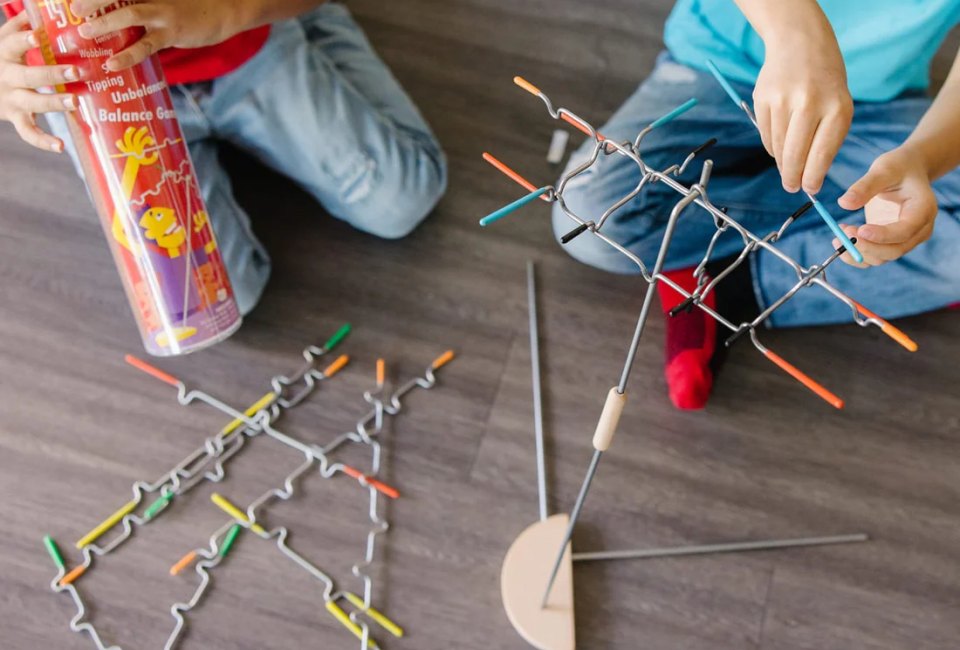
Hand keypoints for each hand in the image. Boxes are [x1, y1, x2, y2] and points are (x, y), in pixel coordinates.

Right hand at [0, 13, 77, 151]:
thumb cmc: (3, 60)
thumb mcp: (3, 41)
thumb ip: (18, 26)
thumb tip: (37, 10)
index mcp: (4, 54)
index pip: (10, 43)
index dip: (22, 40)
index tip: (36, 35)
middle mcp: (7, 77)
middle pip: (28, 75)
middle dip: (51, 73)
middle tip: (76, 71)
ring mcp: (11, 99)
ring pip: (33, 103)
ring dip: (54, 103)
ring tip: (75, 101)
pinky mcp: (15, 118)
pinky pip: (28, 132)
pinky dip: (43, 141)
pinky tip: (61, 147)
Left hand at [69, 0, 240, 71]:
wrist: (225, 9)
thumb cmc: (192, 5)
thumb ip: (145, 6)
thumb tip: (120, 21)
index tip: (75, 4)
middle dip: (92, 1)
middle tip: (73, 12)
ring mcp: (163, 12)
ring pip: (128, 15)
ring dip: (103, 24)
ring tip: (84, 34)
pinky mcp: (173, 32)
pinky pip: (145, 45)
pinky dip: (127, 55)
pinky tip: (112, 64)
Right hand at [753, 12, 852, 194]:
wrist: (801, 44)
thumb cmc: (825, 83)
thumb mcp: (839, 106)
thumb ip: (827, 139)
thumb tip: (809, 176)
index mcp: (836, 108)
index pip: (821, 153)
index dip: (813, 177)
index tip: (809, 190)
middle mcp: (810, 104)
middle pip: (795, 154)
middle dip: (792, 176)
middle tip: (791, 187)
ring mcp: (783, 100)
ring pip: (778, 147)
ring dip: (781, 162)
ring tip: (786, 167)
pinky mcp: (764, 99)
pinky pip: (766, 134)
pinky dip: (772, 145)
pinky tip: (779, 144)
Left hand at [836, 146, 937, 266]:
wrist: (908, 171)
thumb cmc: (899, 167)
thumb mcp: (884, 169)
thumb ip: (865, 186)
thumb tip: (843, 203)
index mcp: (923, 210)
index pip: (905, 231)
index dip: (882, 235)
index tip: (859, 230)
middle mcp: (918, 230)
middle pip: (893, 251)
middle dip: (866, 246)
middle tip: (842, 232)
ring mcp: (906, 239)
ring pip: (882, 258)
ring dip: (857, 251)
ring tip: (839, 231)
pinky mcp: (891, 242)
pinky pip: (874, 257)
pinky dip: (855, 253)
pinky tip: (840, 240)